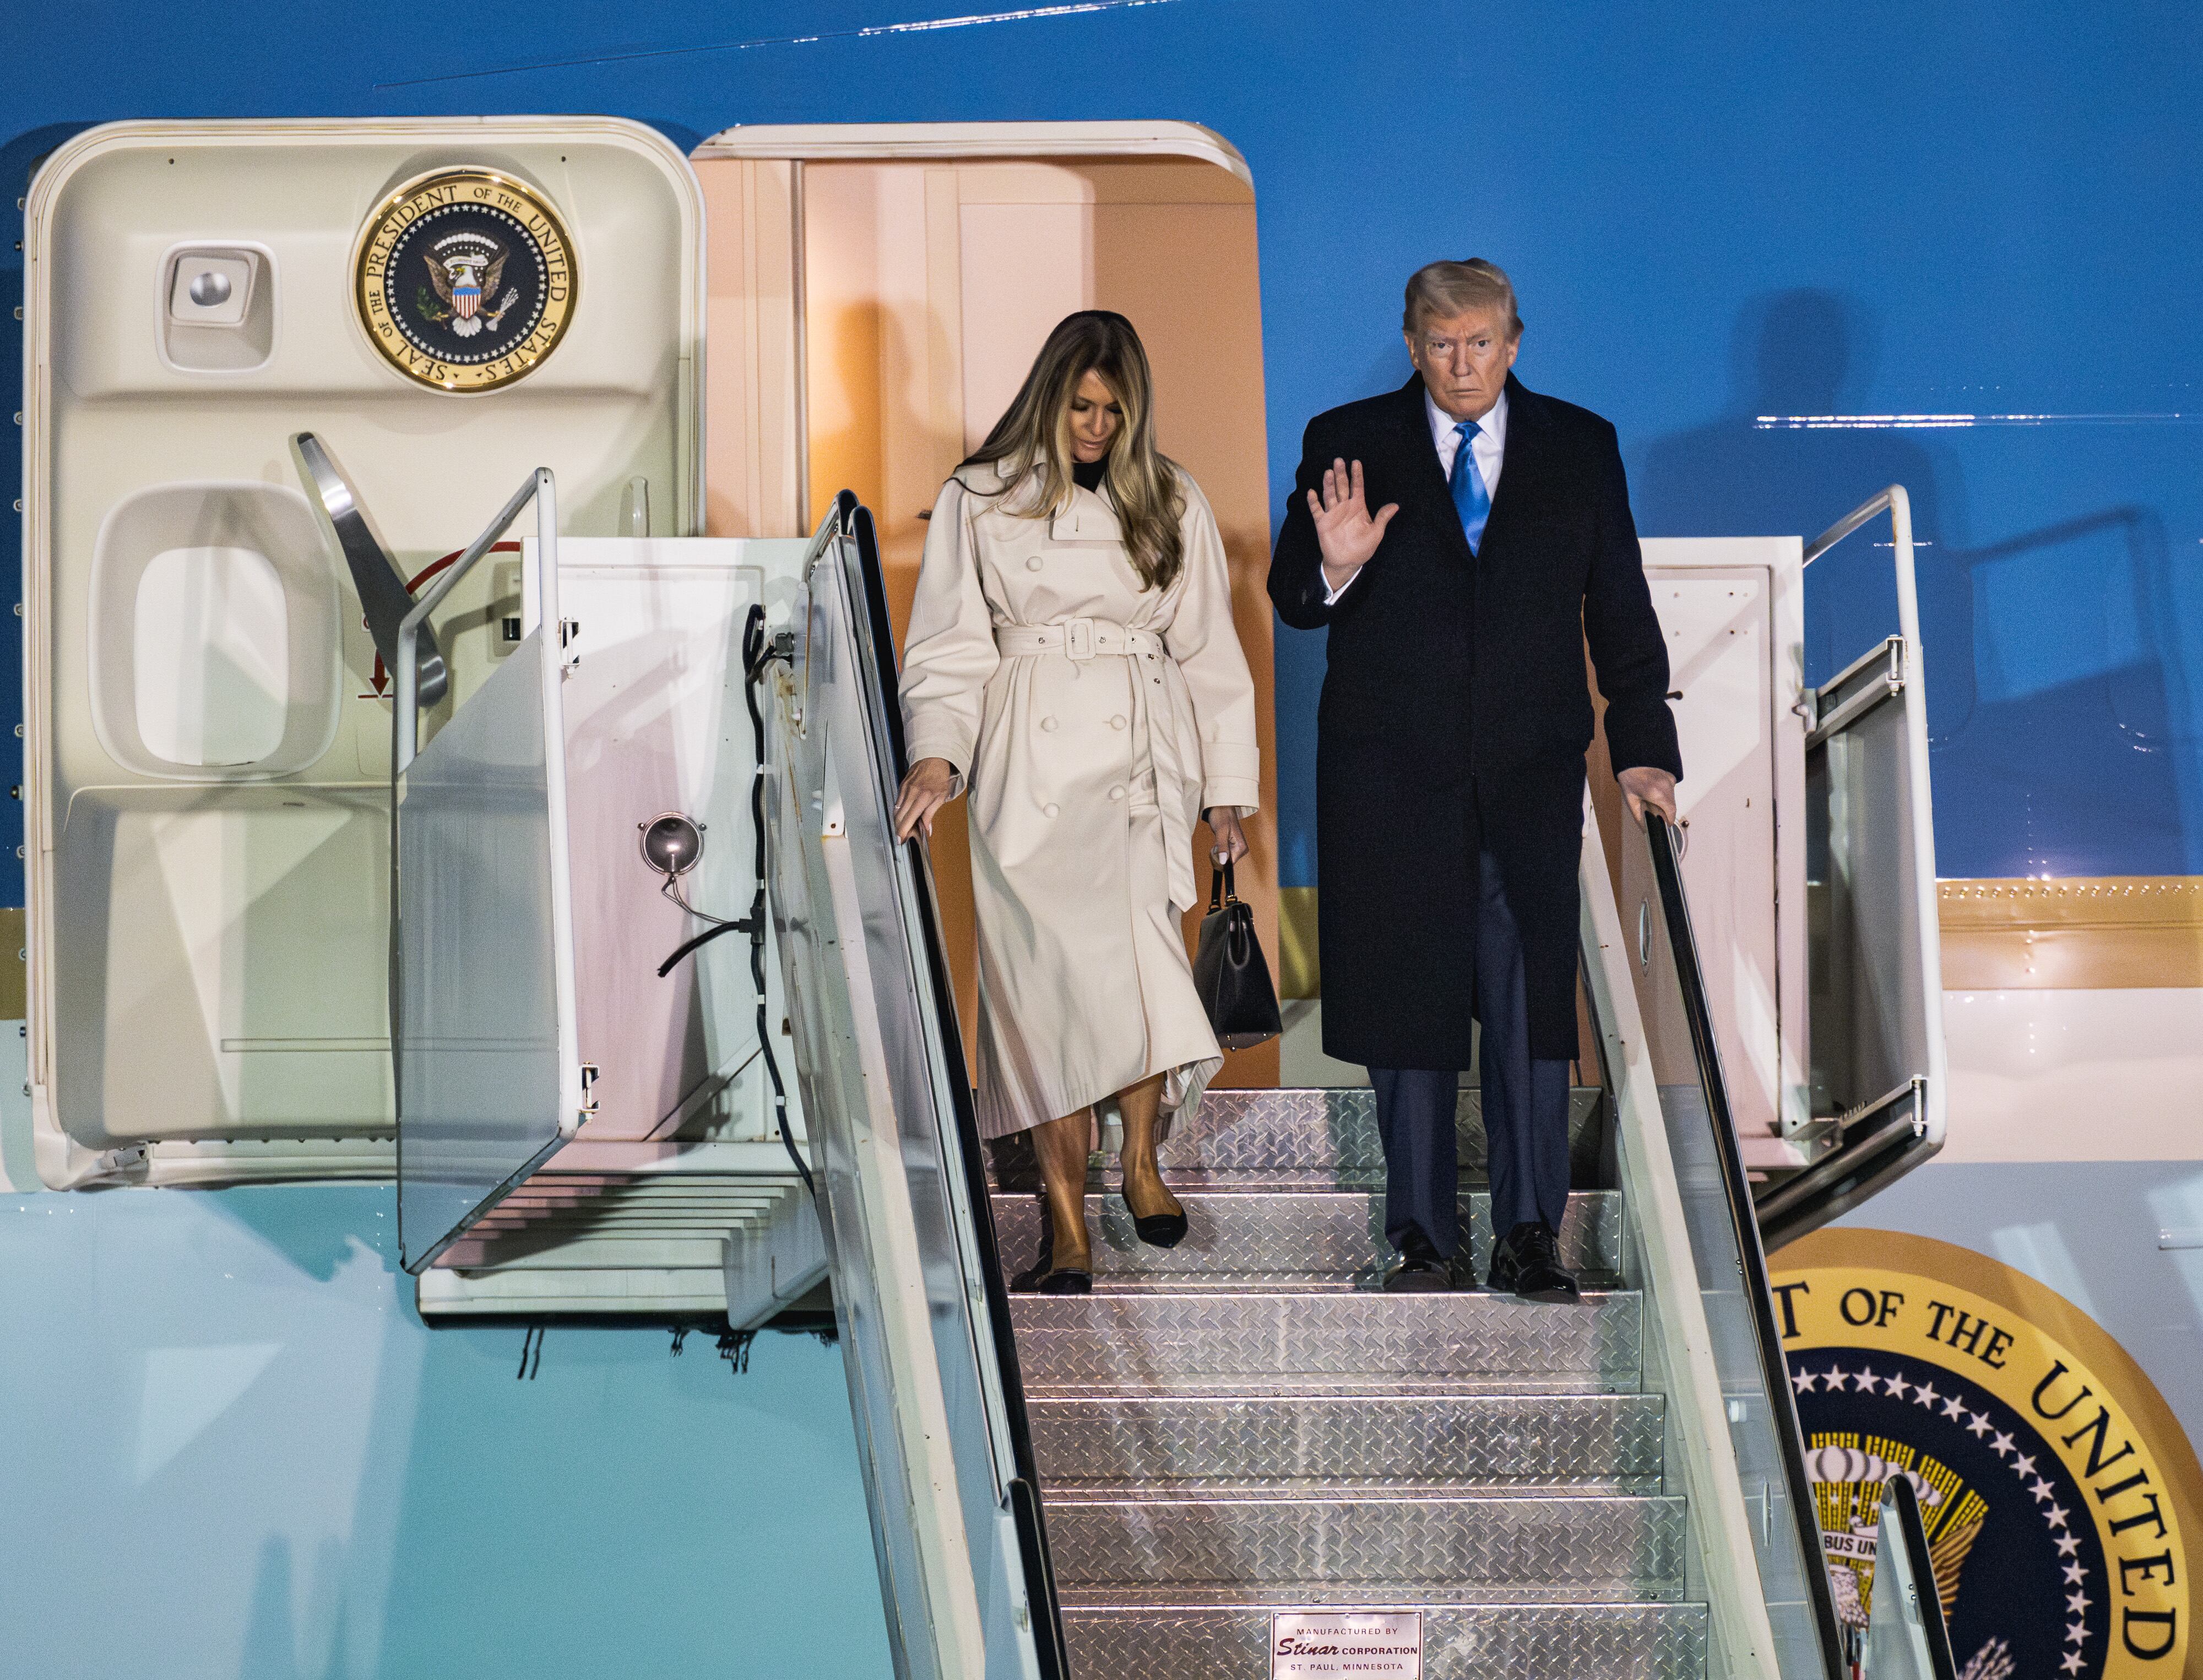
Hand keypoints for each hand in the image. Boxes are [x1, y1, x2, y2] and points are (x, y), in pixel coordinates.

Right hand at [893, 757, 957, 839]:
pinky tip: (901, 817)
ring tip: (901, 829)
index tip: (902, 838)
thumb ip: (931, 813)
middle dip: (898, 829)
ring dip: (897, 821)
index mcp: (923, 797)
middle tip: (902, 837)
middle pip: (899, 816)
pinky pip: (897, 802)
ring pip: (896, 810)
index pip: (909, 818)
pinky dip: (898, 812)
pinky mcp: (901, 786)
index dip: (903, 830)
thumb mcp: (941, 796)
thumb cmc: (939, 777)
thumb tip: (926, 828)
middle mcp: (912, 793)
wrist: (933, 759)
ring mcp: (905, 789)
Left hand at [1204, 806, 1249, 866]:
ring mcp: (1236, 849)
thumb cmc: (1221, 815)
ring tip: (1217, 839)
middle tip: (1216, 841)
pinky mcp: (1230, 847)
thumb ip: (1222, 846)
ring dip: (1216, 852)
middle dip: (1217, 855)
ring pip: (1222, 859)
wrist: (1220, 807)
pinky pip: (1221, 855)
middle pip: (1225, 862)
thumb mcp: (1220, 831)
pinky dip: (1216, 850)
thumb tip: (1224, 862)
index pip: (1229, 864)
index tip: (1215, 848)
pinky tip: (1217, 841)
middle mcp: (1241, 849)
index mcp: (1242, 847)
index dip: (1219, 859)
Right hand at [1306, 458, 1398, 592]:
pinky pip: (1317, 510)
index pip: (1357, 487)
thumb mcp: (1376, 533)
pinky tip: (1312, 492)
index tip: (1356, 462)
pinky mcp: (1322, 523)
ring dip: (1328, 484)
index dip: (1357, 475)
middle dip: (1340, 474)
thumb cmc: (1363, 548)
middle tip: (1339, 460)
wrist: (1347, 562)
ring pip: (1330, 495)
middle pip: (1342, 486)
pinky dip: (1314, 502)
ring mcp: (1332, 514)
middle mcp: (1344, 507)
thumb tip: (1395, 506)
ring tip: (1328, 472)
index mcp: (1358, 507)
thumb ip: (1382, 518)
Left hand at [1619, 766, 1678, 827]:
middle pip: (1672, 805)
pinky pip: (1671, 789)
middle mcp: (1666, 786)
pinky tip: (1654, 788)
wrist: (1632, 760)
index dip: (1670, 820)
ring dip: (1665, 802)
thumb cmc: (1629, 778)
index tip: (1667, 824)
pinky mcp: (1670, 776)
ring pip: (1672, 798)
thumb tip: (1645, 829)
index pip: (1671, 811)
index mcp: (1657, 793)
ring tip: (1651, 796)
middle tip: (1654, 810)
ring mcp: (1670, 780)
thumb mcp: (1631, 801)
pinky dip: (1665, 792)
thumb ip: (1639, 817)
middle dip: (1665, 811)